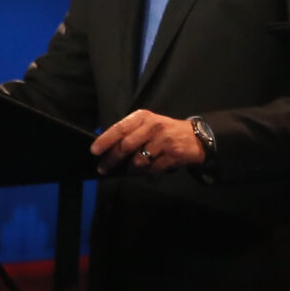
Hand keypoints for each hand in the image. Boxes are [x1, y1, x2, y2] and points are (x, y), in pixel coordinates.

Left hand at [91, 110, 205, 174]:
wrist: (195, 137)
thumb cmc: (166, 131)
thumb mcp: (148, 125)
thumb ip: (130, 133)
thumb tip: (107, 150)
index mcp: (143, 117)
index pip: (120, 128)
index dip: (105, 140)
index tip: (94, 151)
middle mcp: (152, 126)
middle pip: (126, 146)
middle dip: (112, 160)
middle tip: (103, 169)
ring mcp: (163, 140)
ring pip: (138, 160)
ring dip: (130, 169)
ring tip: (128, 171)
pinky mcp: (172, 154)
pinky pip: (152, 169)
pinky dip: (145, 173)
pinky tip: (145, 172)